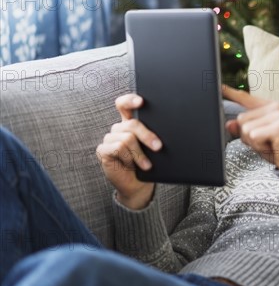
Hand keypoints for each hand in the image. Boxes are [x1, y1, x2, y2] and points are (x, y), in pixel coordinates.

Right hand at [96, 94, 161, 209]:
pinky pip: (118, 148)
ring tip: (146, 165)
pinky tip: (132, 165)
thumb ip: (154, 135)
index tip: (141, 102)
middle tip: (158, 147)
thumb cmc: (148, 163)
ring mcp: (109, 139)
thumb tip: (168, 128)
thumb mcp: (153, 148)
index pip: (124, 105)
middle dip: (147, 135)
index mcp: (130, 123)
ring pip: (127, 138)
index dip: (130, 100)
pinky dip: (129, 158)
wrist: (139, 184)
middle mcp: (118, 129)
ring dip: (140, 154)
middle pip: (131, 123)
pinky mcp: (103, 150)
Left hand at [222, 85, 278, 168]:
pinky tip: (272, 146)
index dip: (232, 93)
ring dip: (254, 142)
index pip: (247, 99)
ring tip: (269, 144)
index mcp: (270, 107)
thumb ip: (243, 130)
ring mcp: (278, 116)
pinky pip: (254, 136)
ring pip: (246, 129)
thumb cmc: (278, 148)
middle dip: (247, 135)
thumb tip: (229, 124)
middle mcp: (275, 107)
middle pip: (241, 119)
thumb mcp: (257, 138)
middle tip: (265, 141)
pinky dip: (259, 145)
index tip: (220, 87)